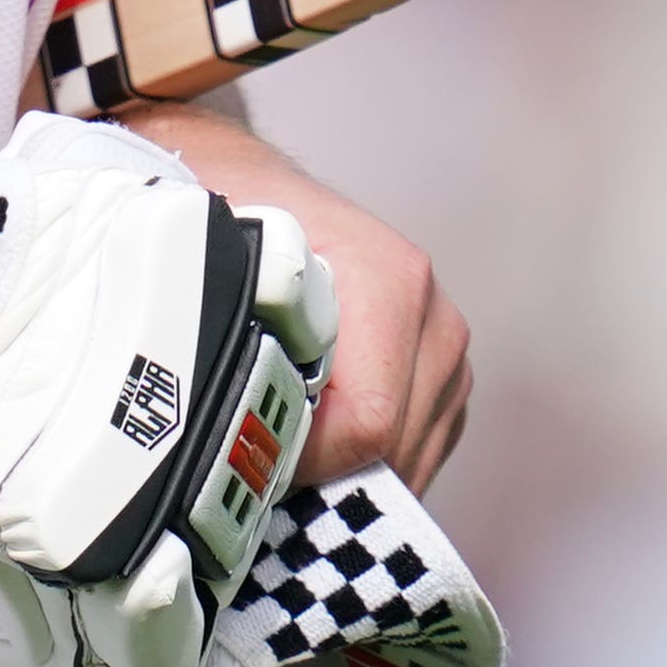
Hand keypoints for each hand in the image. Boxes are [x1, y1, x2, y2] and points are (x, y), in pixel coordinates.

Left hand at [137, 108, 468, 491]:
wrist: (260, 193)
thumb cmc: (238, 227)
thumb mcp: (219, 262)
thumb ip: (229, 325)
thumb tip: (223, 412)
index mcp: (390, 280)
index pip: (368, 421)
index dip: (307, 461)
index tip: (252, 458)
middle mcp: (434, 316)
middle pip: (394, 450)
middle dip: (327, 473)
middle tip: (259, 461)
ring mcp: (447, 351)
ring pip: (409, 460)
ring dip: (349, 473)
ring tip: (285, 444)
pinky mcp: (447, 378)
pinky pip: (418, 452)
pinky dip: (368, 464)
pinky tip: (319, 444)